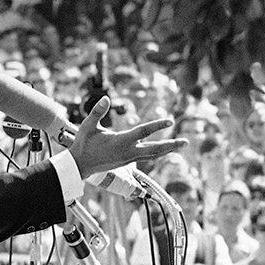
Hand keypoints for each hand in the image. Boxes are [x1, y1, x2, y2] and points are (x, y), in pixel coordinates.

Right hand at [68, 96, 185, 177]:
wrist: (79, 166)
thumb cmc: (83, 145)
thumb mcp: (87, 126)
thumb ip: (97, 112)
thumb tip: (106, 98)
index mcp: (121, 142)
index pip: (143, 132)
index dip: (157, 126)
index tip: (170, 121)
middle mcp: (128, 152)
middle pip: (155, 150)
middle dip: (171, 145)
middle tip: (186, 142)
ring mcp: (128, 159)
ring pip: (152, 155)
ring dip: (167, 150)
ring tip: (179, 145)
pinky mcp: (126, 162)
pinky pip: (146, 157)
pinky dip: (157, 153)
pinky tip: (162, 149)